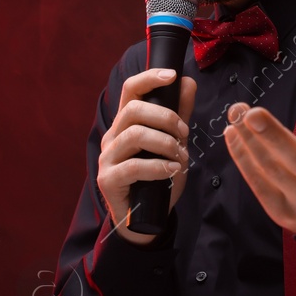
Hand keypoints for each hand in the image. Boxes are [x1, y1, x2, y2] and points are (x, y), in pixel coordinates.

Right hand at [98, 67, 196, 244]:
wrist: (146, 219)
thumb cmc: (158, 180)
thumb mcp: (174, 144)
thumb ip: (180, 116)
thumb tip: (188, 82)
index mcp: (126, 124)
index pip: (130, 91)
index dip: (149, 78)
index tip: (172, 75)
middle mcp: (112, 137)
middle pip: (133, 110)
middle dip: (166, 117)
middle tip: (184, 133)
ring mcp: (107, 158)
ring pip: (134, 135)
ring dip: (165, 142)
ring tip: (180, 156)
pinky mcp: (108, 179)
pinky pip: (133, 166)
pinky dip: (158, 166)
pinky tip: (173, 170)